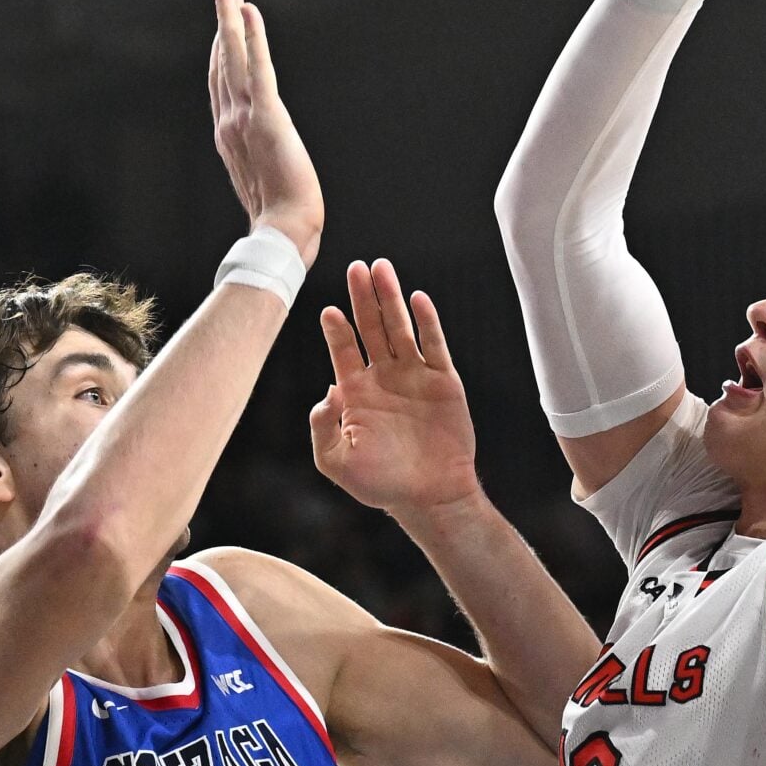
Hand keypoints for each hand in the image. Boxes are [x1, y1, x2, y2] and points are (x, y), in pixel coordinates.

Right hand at [208, 0, 321, 264]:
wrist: (283, 233)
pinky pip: (257, 66)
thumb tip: (266, 167)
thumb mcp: (264, 186)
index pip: (221, 86)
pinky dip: (252, 36)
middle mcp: (229, 123)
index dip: (221, 53)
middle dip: (222, 24)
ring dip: (228, 18)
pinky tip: (249, 10)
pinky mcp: (266, 116)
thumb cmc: (280, 220)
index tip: (225, 27)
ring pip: (233, 57)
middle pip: (221, 64)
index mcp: (228, 138)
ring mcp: (243, 118)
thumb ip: (260, 167)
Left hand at [311, 260, 480, 517]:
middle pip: (371, 328)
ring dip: (391, 299)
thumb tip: (325, 393)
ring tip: (382, 269)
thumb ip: (322, 429)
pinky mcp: (443, 381)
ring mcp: (414, 376)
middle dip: (362, 298)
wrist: (430, 497)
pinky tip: (417, 299)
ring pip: (400, 328)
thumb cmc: (381, 484)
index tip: (329, 311)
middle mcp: (384, 377)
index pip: (343, 350)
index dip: (337, 329)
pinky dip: (427, 322)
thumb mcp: (336, 462)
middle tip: (356, 268)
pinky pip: (434, 345)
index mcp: (356, 392)